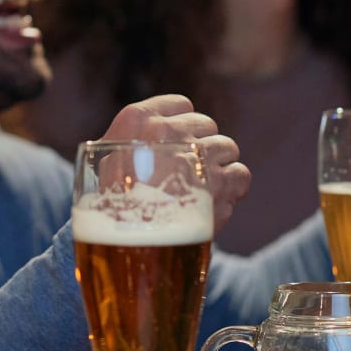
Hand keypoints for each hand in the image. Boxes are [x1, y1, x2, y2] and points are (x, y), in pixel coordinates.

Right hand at [103, 95, 248, 232]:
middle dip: (202, 147)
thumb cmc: (113, 204)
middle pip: (207, 125)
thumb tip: (163, 130)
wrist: (123, 245)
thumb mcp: (109, 160)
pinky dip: (234, 187)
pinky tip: (217, 199)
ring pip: (228, 147)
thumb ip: (135, 138)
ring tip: (202, 187)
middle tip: (189, 172)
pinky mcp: (219, 184)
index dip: (183, 128)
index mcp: (138, 119)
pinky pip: (241, 173)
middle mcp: (169, 131)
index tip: (177, 146)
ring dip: (219, 167)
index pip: (182, 105)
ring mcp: (196, 156)